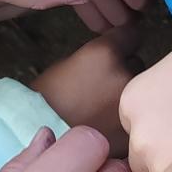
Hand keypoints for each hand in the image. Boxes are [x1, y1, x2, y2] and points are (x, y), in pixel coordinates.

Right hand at [31, 26, 143, 155]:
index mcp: (106, 53)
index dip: (124, 43)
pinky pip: (133, 119)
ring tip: (101, 109)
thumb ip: (100, 55)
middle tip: (102, 86)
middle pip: (138, 65)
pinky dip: (124, 122)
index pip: (132, 35)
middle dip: (125, 71)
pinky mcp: (129, 132)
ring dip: (127, 96)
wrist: (32, 135)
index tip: (121, 49)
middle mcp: (123, 76)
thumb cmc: (46, 97)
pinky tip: (105, 126)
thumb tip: (120, 54)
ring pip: (139, 93)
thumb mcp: (71, 61)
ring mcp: (129, 106)